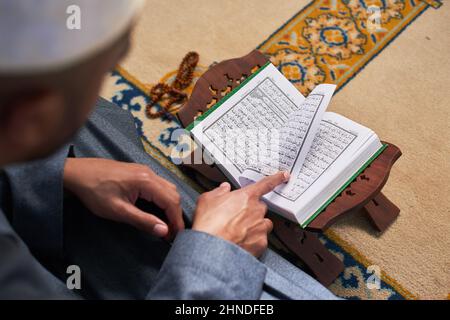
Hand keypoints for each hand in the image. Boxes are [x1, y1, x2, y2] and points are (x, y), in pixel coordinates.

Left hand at [63, 158, 183, 238]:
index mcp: (146, 181)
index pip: (171, 202)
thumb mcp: (118, 210)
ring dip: (170, 206)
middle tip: (171, 232)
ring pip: (167, 189)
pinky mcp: (139, 172)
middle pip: (173, 194)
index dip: (176, 220)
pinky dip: (163, 199)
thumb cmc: (94, 191)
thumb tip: (163, 230)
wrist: (76, 173)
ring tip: (164, 223)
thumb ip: (143, 220)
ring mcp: (144, 171)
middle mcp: (149, 173)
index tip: (176, 235)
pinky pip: (159, 185)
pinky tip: (156, 210)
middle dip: (175, 214)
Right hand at [192, 171, 289, 256]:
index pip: (265, 184)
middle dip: (251, 211)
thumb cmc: (209, 224)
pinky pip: (261, 240)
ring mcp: (261, 227)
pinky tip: (240, 242)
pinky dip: (253, 241)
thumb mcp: (207, 200)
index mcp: (246, 197)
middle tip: (237, 218)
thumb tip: (223, 189)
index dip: (276, 179)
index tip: (283, 176)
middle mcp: (257, 211)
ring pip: (263, 224)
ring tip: (239, 232)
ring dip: (255, 226)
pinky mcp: (261, 243)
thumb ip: (218, 192)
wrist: (212, 248)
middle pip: (260, 208)